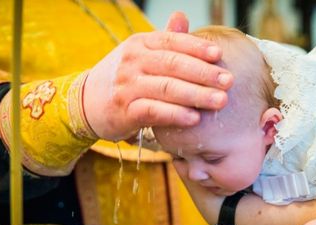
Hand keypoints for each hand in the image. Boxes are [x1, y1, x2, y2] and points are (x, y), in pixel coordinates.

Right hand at [83, 12, 232, 140]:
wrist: (86, 102)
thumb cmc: (123, 78)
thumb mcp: (139, 53)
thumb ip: (164, 40)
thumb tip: (182, 16)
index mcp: (140, 44)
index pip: (171, 42)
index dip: (197, 48)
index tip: (219, 55)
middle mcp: (133, 62)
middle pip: (173, 65)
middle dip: (204, 73)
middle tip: (229, 81)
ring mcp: (127, 86)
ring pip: (167, 88)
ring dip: (196, 95)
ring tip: (220, 101)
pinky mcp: (124, 111)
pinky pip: (154, 111)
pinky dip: (176, 114)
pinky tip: (195, 118)